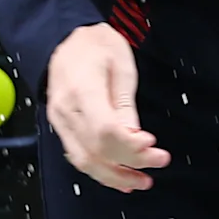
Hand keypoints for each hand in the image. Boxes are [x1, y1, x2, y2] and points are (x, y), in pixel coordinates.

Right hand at [45, 22, 170, 189]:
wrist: (65, 38)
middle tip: (159, 161)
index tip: (152, 145)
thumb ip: (126, 104)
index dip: (129, 146)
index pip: (104, 131)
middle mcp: (66, 110)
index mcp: (82, 90)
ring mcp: (60, 121)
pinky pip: (78, 156)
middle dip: (130, 163)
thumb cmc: (96, 45)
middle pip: (96, 150)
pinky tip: (119, 177)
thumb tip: (134, 136)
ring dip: (114, 176)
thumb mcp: (121, 65)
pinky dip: (99, 171)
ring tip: (142, 181)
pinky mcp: (61, 127)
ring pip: (84, 161)